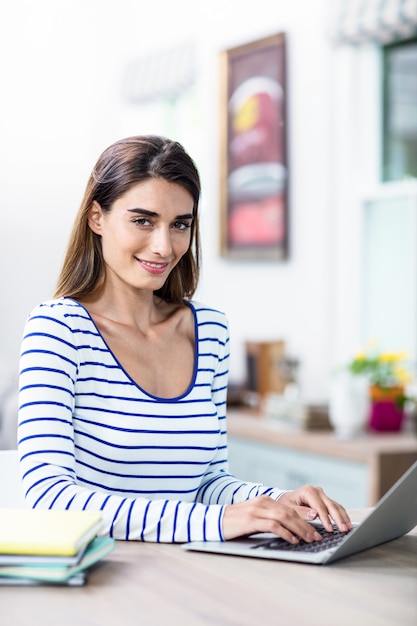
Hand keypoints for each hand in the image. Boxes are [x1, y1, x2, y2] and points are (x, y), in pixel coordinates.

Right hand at [222, 487, 351, 542]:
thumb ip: (270, 520)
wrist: (214, 521)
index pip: (290, 509)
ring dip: (299, 529)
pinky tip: (292, 540)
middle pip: (290, 512)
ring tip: (309, 539)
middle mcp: (263, 502)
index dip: (304, 520)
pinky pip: (273, 525)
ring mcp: (257, 510)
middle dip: (306, 525)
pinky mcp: (251, 519)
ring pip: (285, 518)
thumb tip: (290, 531)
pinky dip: (285, 533)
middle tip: (317, 536)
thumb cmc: (235, 523)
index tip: (315, 530)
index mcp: (265, 500)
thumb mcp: (255, 518)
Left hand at [279, 485, 351, 532]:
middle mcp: (317, 491)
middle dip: (338, 518)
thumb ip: (301, 512)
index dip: (326, 518)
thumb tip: (314, 514)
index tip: (330, 529)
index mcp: (308, 491)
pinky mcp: (326, 500)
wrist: (285, 500)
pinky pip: (336, 507)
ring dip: (343, 517)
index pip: (319, 506)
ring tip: (348, 528)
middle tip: (343, 529)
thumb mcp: (289, 508)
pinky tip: (347, 523)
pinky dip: (342, 515)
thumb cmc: (286, 504)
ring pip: (336, 506)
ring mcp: (322, 495)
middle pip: (331, 505)